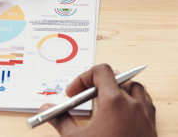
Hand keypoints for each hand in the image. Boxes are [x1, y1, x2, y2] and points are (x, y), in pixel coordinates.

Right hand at [39, 64, 156, 136]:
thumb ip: (60, 120)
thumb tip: (46, 110)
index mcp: (114, 101)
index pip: (101, 71)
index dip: (83, 78)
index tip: (74, 93)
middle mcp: (133, 104)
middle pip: (117, 77)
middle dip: (98, 83)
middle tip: (84, 97)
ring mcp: (145, 114)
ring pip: (134, 87)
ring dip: (118, 89)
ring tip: (103, 102)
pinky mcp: (151, 126)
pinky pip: (145, 102)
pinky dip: (132, 101)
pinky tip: (120, 114)